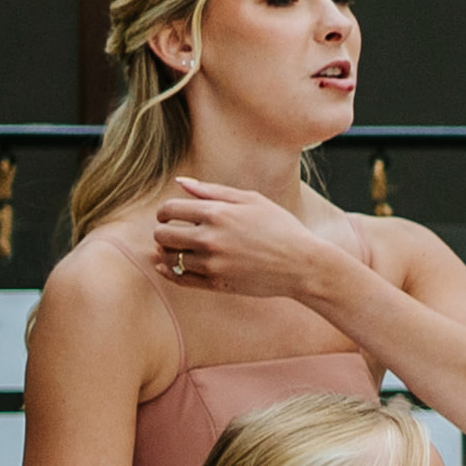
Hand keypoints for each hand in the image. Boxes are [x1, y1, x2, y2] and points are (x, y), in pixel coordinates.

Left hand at [144, 176, 371, 323]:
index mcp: (217, 213)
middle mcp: (210, 238)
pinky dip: (170, 272)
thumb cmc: (280, 227)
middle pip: (162, 235)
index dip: (164, 212)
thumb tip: (180, 182)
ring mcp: (212, 264)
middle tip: (173, 233)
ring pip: (169, 258)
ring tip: (179, 249)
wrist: (302, 264)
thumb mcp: (251, 200)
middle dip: (163, 232)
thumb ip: (212, 190)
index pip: (169, 210)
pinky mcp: (217, 283)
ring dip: (168, 253)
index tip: (169, 216)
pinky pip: (180, 279)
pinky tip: (170, 266)